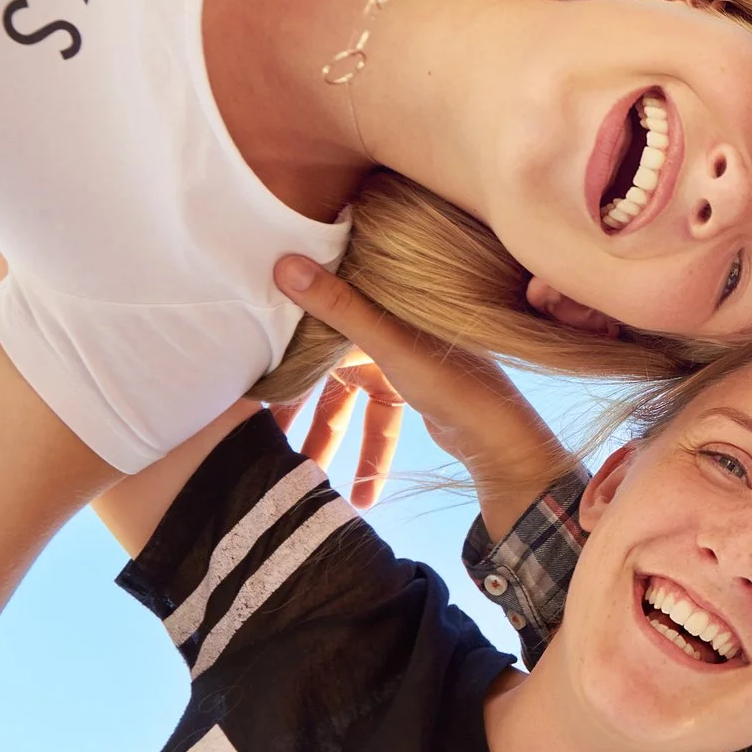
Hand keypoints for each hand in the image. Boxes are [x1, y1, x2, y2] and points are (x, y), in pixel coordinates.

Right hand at [274, 257, 567, 532]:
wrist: (503, 433)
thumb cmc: (452, 379)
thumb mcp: (388, 343)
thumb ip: (337, 307)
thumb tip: (285, 263)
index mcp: (385, 300)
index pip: (320, 312)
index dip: (284, 338)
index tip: (248, 366)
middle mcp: (391, 323)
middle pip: (327, 364)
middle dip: (296, 403)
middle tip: (260, 429)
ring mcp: (401, 358)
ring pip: (348, 399)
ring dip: (326, 435)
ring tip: (301, 469)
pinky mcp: (411, 389)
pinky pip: (373, 417)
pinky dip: (365, 449)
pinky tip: (356, 488)